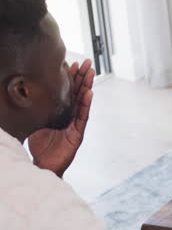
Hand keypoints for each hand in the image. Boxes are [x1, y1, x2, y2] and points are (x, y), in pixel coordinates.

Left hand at [28, 59, 94, 177]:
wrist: (43, 166)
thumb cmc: (39, 147)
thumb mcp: (34, 123)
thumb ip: (35, 110)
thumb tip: (22, 95)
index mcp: (60, 112)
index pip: (67, 92)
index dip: (71, 78)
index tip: (72, 64)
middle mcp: (70, 116)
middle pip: (78, 93)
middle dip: (82, 77)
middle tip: (86, 62)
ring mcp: (75, 124)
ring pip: (83, 102)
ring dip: (87, 86)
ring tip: (90, 73)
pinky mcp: (77, 134)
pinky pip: (83, 117)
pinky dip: (85, 104)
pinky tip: (89, 93)